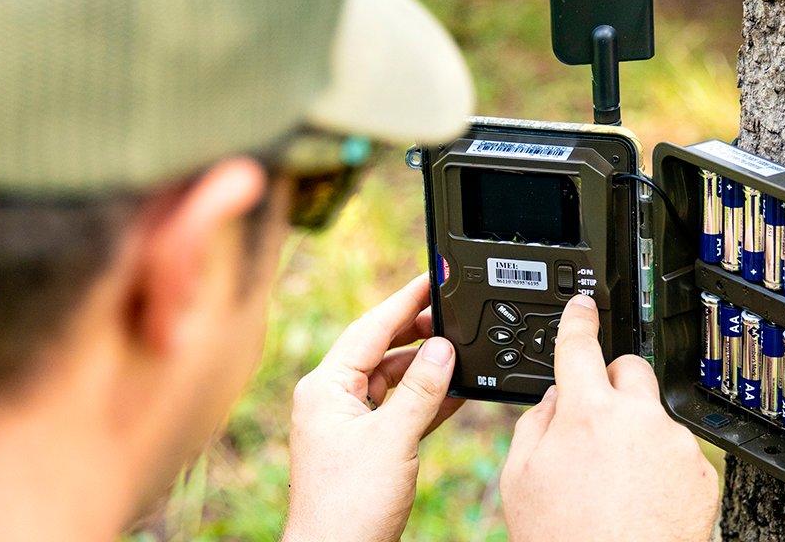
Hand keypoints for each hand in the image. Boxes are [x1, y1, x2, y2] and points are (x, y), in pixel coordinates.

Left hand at [282, 274, 461, 541]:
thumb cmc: (348, 507)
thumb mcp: (393, 439)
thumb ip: (422, 389)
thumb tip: (443, 348)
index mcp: (325, 387)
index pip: (370, 328)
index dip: (405, 300)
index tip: (434, 278)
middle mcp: (331, 398)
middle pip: (380, 348)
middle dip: (418, 331)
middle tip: (453, 312)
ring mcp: (347, 422)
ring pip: (391, 378)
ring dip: (425, 367)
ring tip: (459, 351)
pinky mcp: (364, 445)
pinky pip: (398, 407)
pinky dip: (425, 399)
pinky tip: (455, 390)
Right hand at [500, 294, 719, 541]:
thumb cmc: (565, 540)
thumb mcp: (520, 480)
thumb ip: (536, 424)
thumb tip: (555, 399)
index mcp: (586, 413)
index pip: (579, 345)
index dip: (578, 319)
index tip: (583, 305)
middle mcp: (637, 418)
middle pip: (629, 369)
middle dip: (612, 384)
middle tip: (598, 420)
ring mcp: (675, 444)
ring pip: (655, 415)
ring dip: (638, 433)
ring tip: (618, 483)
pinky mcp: (702, 471)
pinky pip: (679, 451)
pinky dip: (663, 466)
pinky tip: (643, 499)